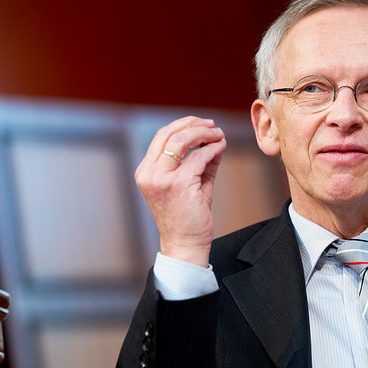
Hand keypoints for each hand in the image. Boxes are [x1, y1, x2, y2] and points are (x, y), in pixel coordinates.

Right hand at [134, 116, 225, 267]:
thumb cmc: (188, 216)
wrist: (185, 244)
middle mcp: (149, 173)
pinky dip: (212, 149)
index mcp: (146, 172)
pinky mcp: (179, 184)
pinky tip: (221, 148)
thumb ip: (199, 160)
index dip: (182, 124)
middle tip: (212, 125)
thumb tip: (214, 139)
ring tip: (218, 135)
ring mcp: (161, 179)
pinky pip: (199, 157)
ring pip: (182, 140)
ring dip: (204, 133)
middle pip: (169, 133)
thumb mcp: (190, 183)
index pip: (161, 137)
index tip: (201, 124)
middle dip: (193, 124)